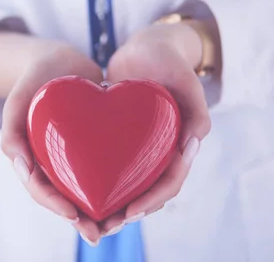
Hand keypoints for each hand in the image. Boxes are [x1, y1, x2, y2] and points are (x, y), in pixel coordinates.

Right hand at [0, 31, 104, 244]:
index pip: (40, 189)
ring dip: (103, 209)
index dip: (55, 205)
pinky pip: (106, 168)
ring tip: (121, 222)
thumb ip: (11, 133)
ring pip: (87, 189)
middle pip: (65, 196)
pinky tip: (136, 191)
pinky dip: (118, 183)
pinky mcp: (96, 146)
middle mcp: (52, 162)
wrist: (59, 59)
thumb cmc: (33, 79)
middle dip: (82, 219)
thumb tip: (24, 170)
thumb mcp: (17, 101)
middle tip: (100, 233)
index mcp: (30, 158)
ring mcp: (73, 155)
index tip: (74, 215)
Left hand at [101, 22, 211, 233]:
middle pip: (148, 191)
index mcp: (181, 143)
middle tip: (104, 226)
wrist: (145, 46)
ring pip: (129, 183)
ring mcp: (141, 146)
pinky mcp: (121, 139)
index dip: (152, 200)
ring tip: (89, 218)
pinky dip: (100, 179)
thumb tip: (193, 144)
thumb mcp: (185, 79)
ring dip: (113, 203)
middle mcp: (161, 149)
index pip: (170, 182)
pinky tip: (77, 188)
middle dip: (128, 211)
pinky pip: (111, 165)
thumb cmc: (168, 60)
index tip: (130, 212)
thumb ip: (196, 108)